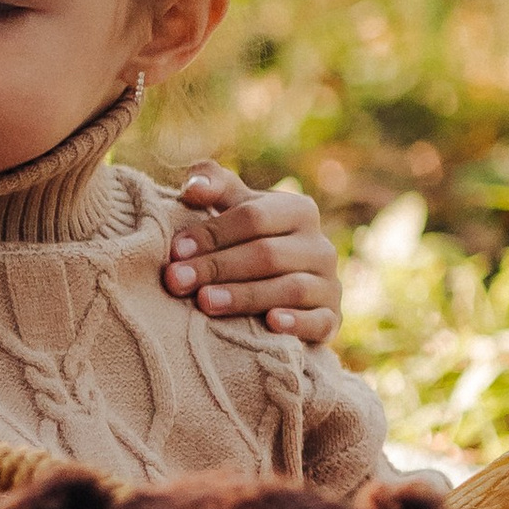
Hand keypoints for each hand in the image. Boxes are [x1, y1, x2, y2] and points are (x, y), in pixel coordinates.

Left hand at [163, 165, 339, 341]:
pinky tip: (270, 324)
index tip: (175, 250)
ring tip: (204, 302)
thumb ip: (214, 185)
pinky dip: (297, 322)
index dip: (212, 233)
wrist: (283, 289)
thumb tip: (194, 187)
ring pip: (290, 288)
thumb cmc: (249, 241)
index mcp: (298, 210)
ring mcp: (329, 284)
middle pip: (267, 254)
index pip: (254, 217)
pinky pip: (319, 321)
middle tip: (176, 280)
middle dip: (218, 267)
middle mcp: (320, 245)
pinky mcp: (332, 319)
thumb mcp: (235, 207)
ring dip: (245, 296)